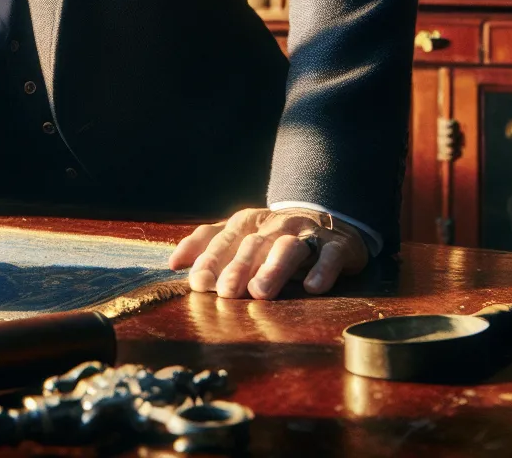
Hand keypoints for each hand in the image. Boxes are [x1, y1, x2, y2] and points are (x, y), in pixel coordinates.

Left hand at [168, 208, 367, 299]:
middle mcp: (275, 225)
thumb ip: (208, 245)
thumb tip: (174, 262)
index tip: (197, 281)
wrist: (329, 220)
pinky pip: (330, 255)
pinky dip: (323, 270)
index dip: (210, 259)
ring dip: (273, 268)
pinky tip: (314, 288)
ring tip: (261, 291)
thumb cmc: (274, 236)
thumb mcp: (241, 235)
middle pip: (253, 244)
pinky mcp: (337, 246)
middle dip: (237, 267)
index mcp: (248, 223)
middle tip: (226, 292)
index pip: (224, 238)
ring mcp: (307, 233)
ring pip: (288, 247)